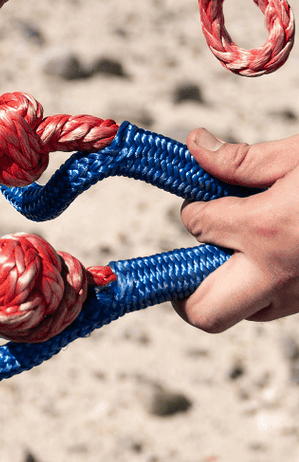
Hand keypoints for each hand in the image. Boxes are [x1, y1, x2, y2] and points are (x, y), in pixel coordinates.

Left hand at [176, 129, 298, 331]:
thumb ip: (242, 159)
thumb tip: (196, 147)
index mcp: (266, 229)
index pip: (197, 225)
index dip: (194, 208)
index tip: (204, 199)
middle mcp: (278, 273)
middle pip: (204, 312)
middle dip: (183, 291)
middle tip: (184, 261)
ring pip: (239, 313)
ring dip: (223, 287)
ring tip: (233, 250)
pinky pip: (272, 307)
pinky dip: (258, 287)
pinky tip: (268, 254)